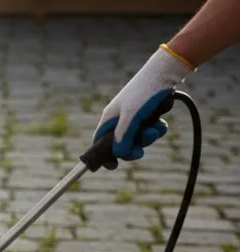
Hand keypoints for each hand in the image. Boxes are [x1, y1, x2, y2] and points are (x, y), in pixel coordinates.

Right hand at [94, 46, 193, 160]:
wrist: (164, 73)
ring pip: (138, 137)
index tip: (113, 166)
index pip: (100, 142)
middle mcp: (119, 119)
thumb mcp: (132, 117)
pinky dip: (156, 129)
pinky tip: (161, 121)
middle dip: (134, 146)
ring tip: (156, 127)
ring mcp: (133, 117)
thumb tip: (118, 154)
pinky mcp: (147, 114)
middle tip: (143, 146)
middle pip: (121, 143)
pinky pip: (150, 129)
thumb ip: (123, 137)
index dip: (105, 155)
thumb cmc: (144, 92)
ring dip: (148, 137)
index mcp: (109, 118)